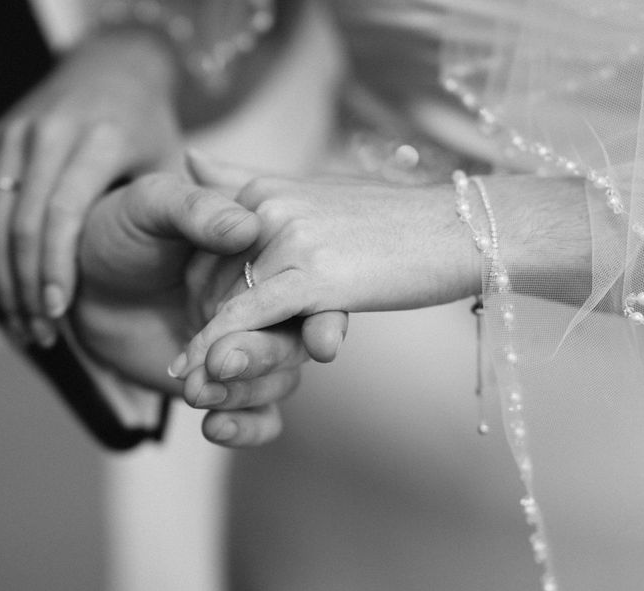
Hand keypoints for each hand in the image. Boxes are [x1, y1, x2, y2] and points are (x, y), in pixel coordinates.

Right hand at [0, 31, 180, 345]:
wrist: (111, 65)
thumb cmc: (151, 126)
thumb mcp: (175, 158)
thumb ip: (192, 202)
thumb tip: (242, 239)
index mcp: (98, 140)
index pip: (62, 213)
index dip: (55, 266)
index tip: (58, 310)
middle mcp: (47, 134)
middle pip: (17, 222)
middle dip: (22, 285)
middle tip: (38, 331)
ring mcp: (13, 136)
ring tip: (20, 324)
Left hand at [75, 173, 345, 445]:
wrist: (79, 286)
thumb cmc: (119, 234)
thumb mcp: (150, 206)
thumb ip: (195, 210)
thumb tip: (246, 226)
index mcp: (263, 258)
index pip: (310, 290)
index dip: (324, 318)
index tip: (322, 343)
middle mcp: (265, 306)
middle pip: (294, 343)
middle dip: (263, 357)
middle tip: (219, 361)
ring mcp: (248, 348)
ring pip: (280, 382)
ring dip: (245, 392)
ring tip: (195, 390)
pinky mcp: (228, 386)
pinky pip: (258, 417)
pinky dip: (246, 427)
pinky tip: (214, 427)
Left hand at [168, 153, 479, 378]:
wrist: (458, 229)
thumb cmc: (397, 219)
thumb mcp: (318, 190)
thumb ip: (250, 180)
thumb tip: (191, 157)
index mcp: (269, 190)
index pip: (213, 248)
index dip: (201, 290)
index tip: (194, 323)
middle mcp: (270, 207)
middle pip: (215, 278)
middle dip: (200, 323)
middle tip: (186, 366)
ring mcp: (291, 238)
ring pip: (229, 300)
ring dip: (205, 343)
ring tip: (187, 380)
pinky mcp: (313, 274)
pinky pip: (251, 315)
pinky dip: (221, 343)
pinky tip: (203, 368)